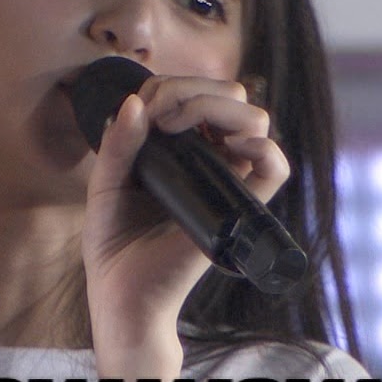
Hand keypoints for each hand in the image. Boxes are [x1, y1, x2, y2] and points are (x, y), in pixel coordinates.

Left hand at [80, 74, 291, 358]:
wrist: (122, 295)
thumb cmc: (113, 244)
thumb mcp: (106, 184)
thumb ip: (118, 144)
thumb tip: (136, 101)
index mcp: (182, 149)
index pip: (198, 92)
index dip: (171, 86)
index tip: (142, 109)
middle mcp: (211, 159)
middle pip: (231, 96)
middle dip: (192, 89)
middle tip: (160, 117)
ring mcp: (228, 181)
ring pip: (254, 119)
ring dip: (215, 105)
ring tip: (179, 127)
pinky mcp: (240, 208)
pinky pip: (275, 167)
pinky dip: (264, 145)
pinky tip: (230, 145)